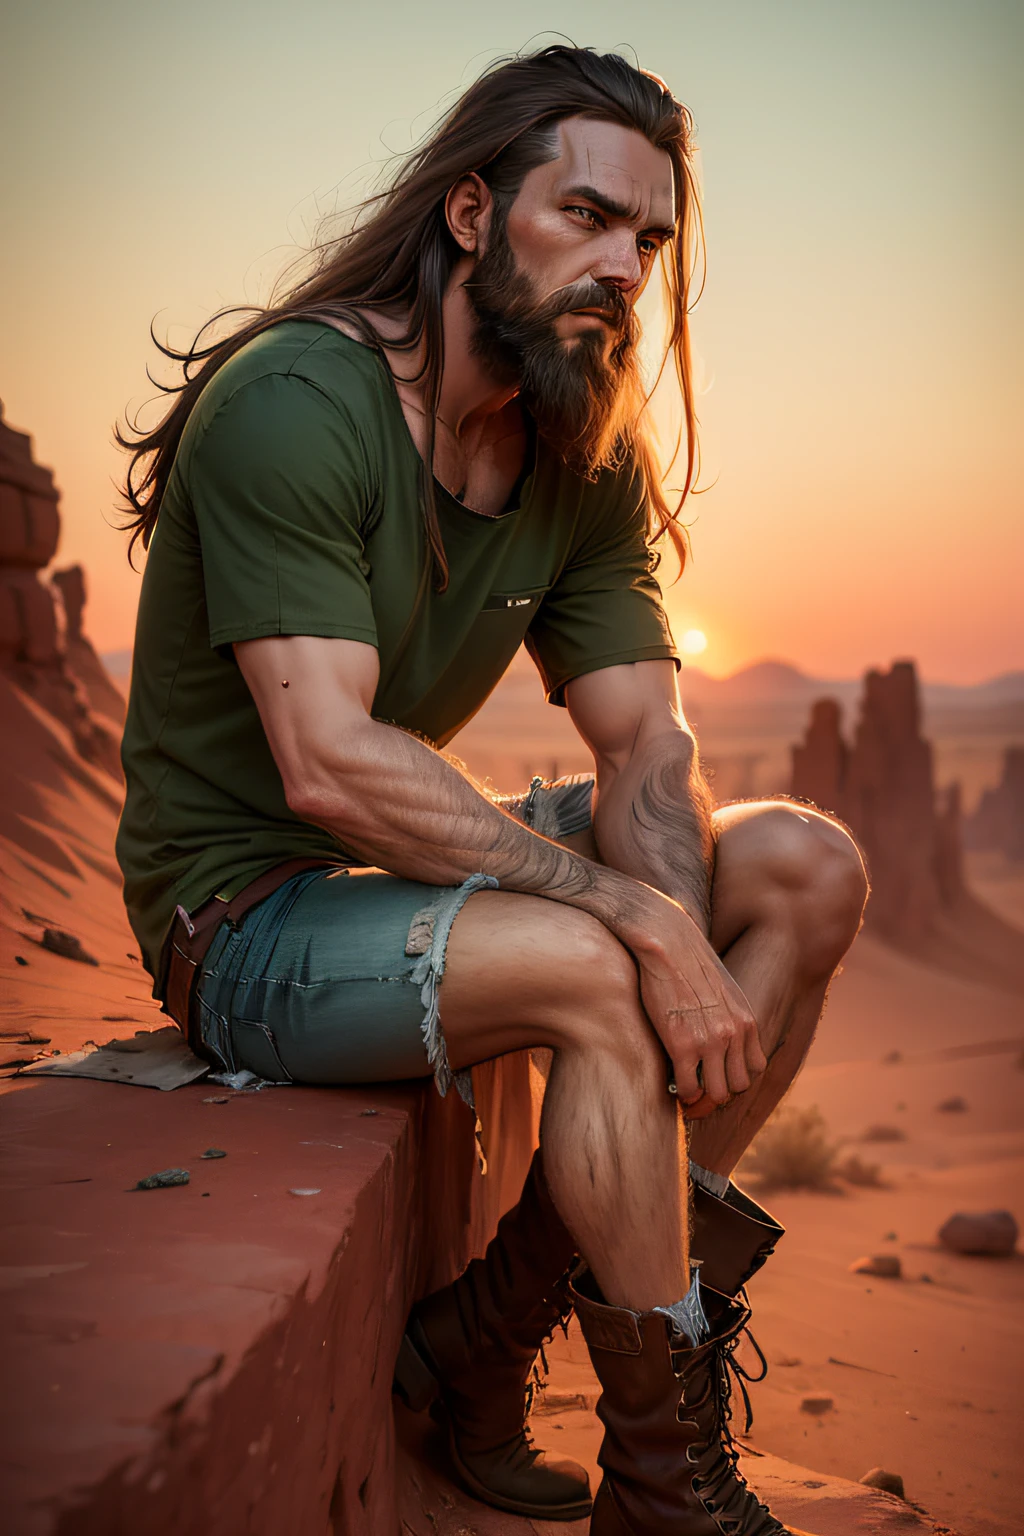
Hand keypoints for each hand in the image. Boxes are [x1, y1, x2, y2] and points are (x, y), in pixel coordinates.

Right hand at [634, 904, 766, 1116]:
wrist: (668, 942)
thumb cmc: (688, 962)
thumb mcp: (723, 989)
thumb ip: (729, 1015)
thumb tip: (722, 1035)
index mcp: (746, 1020)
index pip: (755, 1068)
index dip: (737, 1078)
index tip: (719, 1077)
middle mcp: (733, 1033)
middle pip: (738, 1086)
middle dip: (720, 1093)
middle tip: (701, 1091)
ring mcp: (710, 1041)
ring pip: (717, 1093)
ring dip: (702, 1098)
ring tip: (688, 1093)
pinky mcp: (682, 1044)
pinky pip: (689, 1086)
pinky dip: (683, 1093)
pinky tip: (674, 1086)